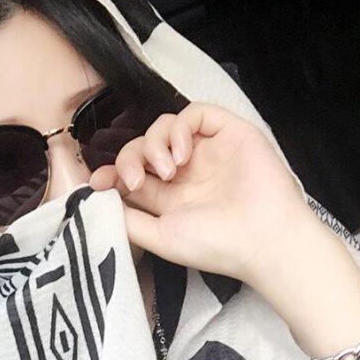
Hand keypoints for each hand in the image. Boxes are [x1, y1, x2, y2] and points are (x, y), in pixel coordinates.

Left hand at [88, 101, 310, 285]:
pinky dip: (178, 128)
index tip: (98, 181)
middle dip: (130, 159)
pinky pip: (193, 114)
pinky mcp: (227, 133)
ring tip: (166, 170)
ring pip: (163, 127)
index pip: (132, 174)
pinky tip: (181, 153)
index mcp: (169, 198)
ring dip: (153, 144)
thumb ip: (128, 219)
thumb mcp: (159, 236)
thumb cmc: (215, 245)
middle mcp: (185, 173)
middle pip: (142, 148)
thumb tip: (98, 200)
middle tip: (135, 180)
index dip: (112, 173)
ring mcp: (206, 151)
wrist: (261, 240)